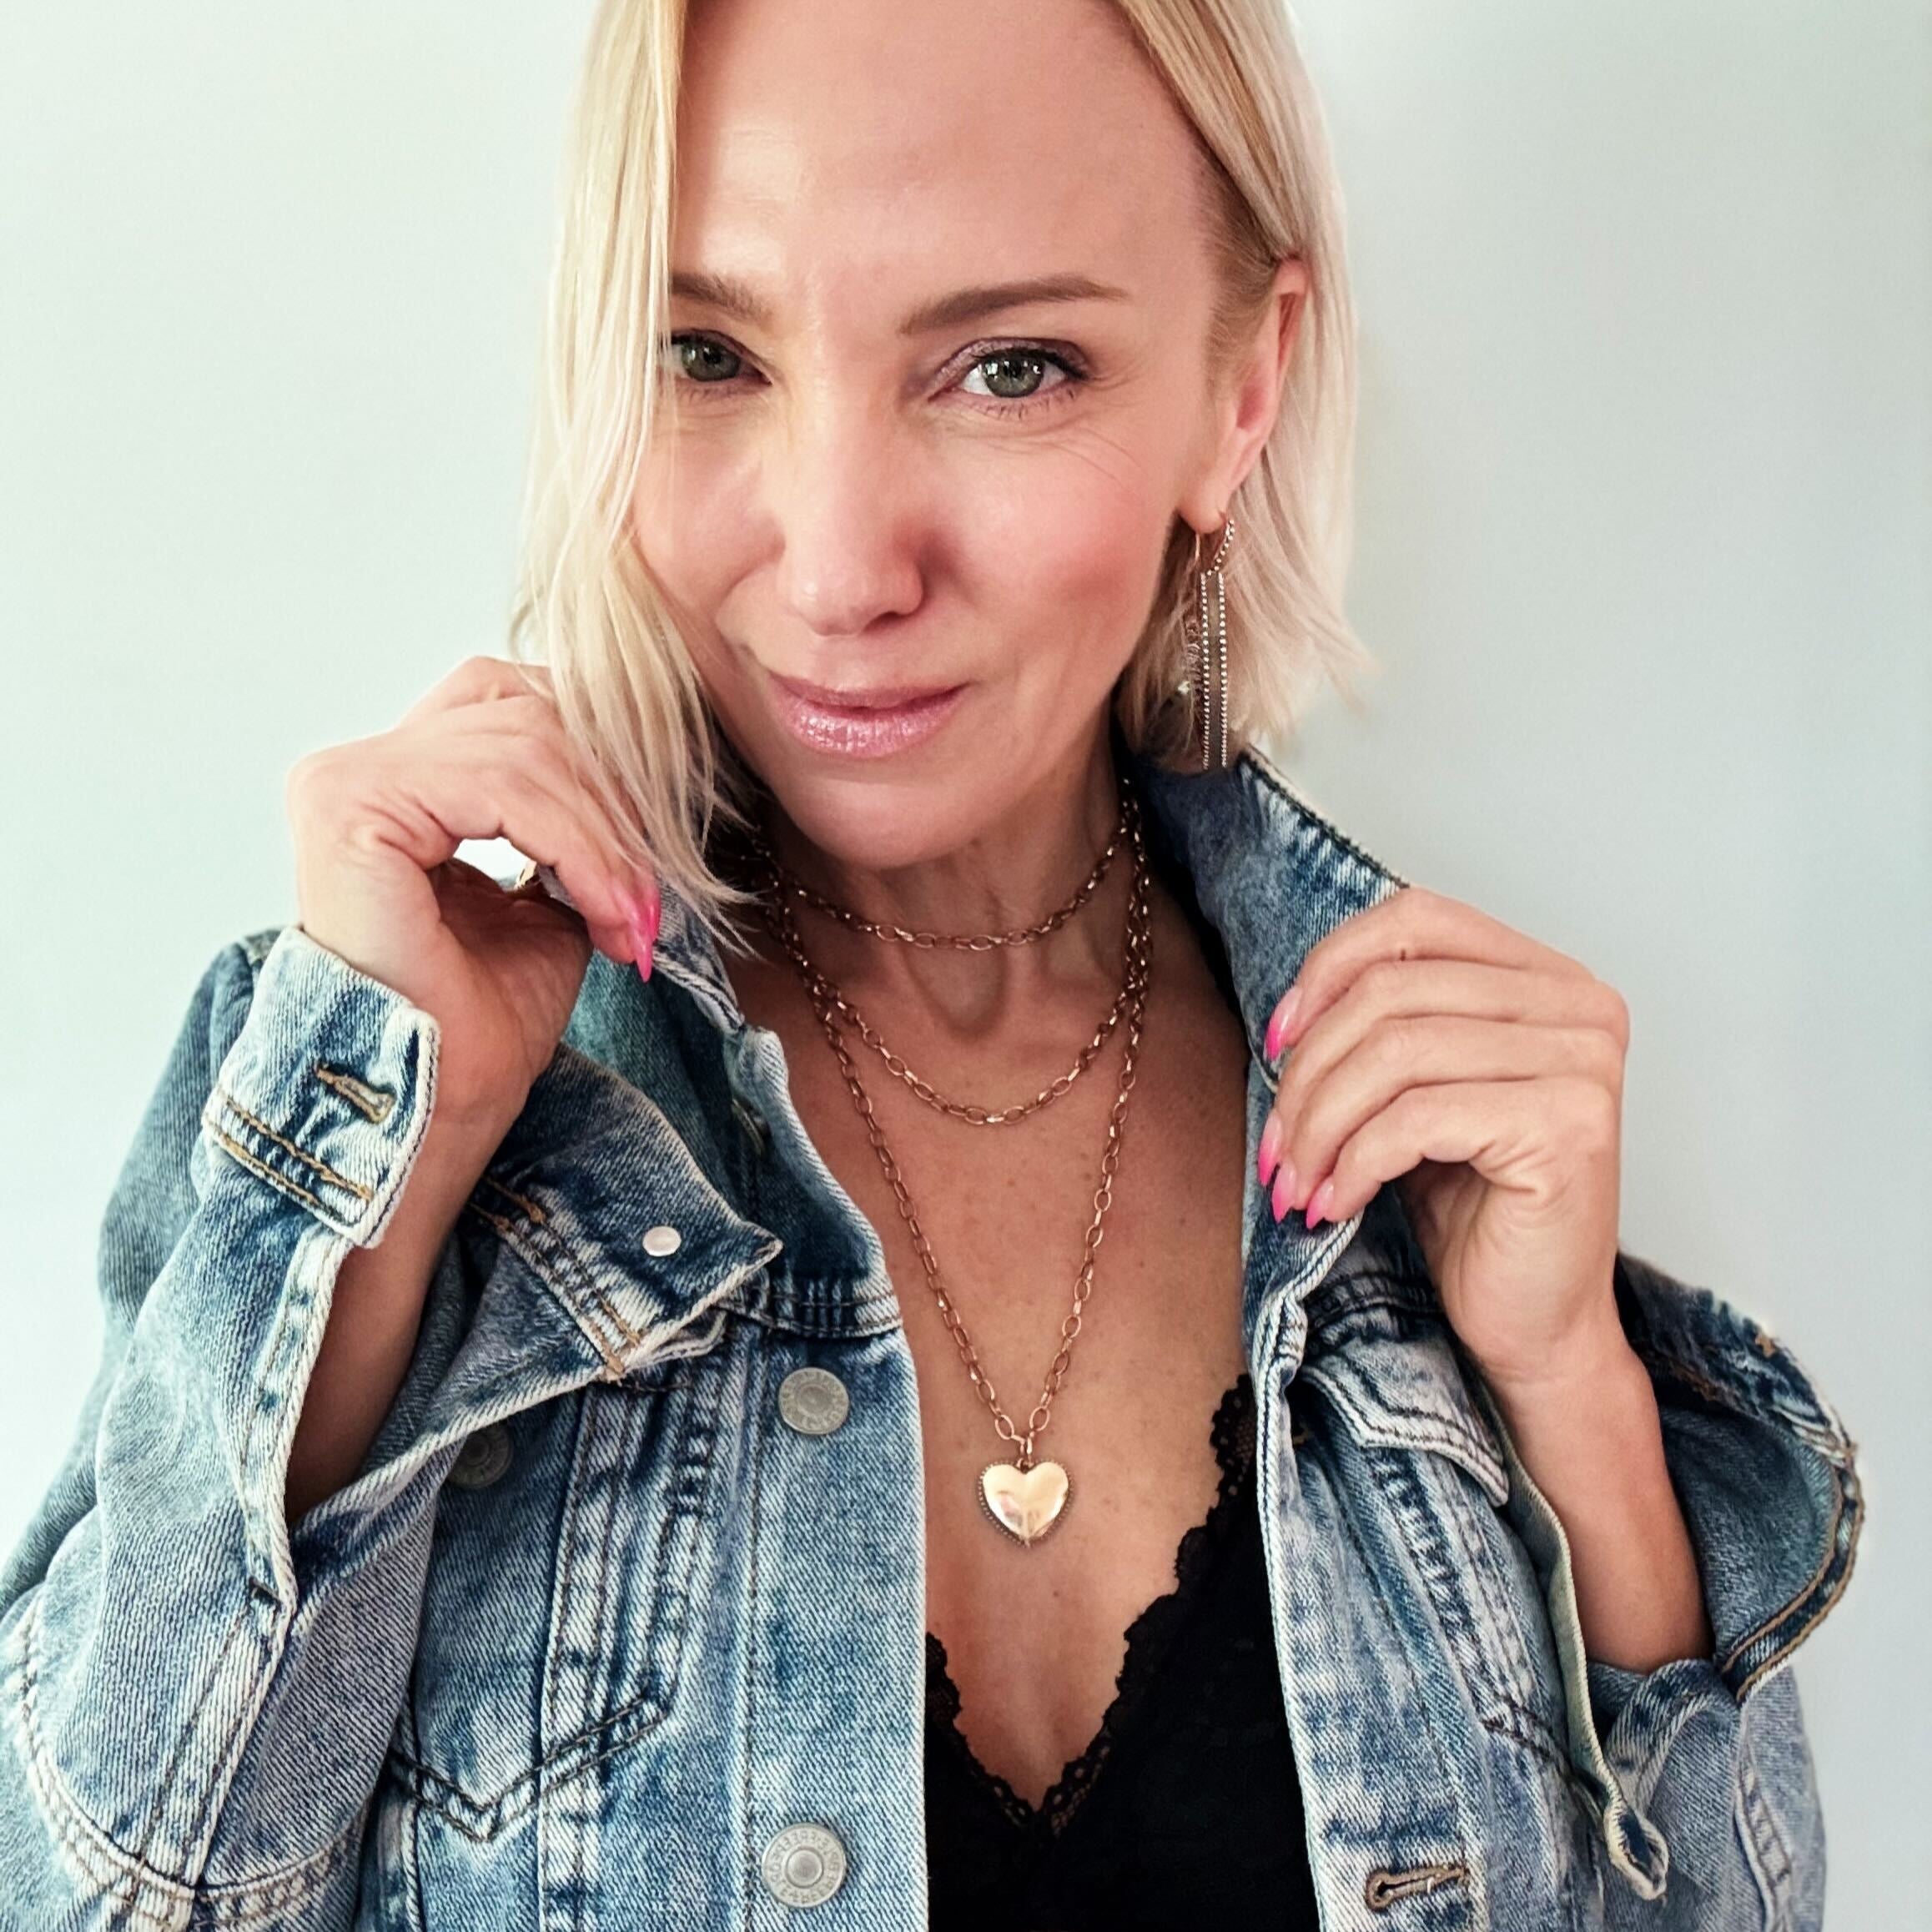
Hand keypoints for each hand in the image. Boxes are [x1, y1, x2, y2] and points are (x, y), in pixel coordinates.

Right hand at [286, 655, 660, 1136]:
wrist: (440, 1106)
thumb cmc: (486, 1019)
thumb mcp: (552, 896)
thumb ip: (575, 821)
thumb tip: (651, 768)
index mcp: (395, 780)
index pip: (518, 710)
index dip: (604, 767)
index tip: (661, 852)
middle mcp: (356, 768)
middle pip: (526, 715)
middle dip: (615, 798)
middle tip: (656, 887)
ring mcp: (346, 781)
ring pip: (526, 747)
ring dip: (606, 835)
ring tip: (634, 912)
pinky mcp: (352, 806)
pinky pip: (501, 785)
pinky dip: (578, 845)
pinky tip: (606, 910)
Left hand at [1255, 886, 1632, 1394]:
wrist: (1535, 1325)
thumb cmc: (1474, 1211)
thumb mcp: (1414, 1094)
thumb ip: (1378, 1029)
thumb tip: (1286, 1011)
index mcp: (1546, 978)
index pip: (1415, 919)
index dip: (1328, 970)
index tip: (1275, 1043)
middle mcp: (1579, 1005)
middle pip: (1392, 991)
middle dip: (1308, 1071)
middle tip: (1274, 1144)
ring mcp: (1582, 1062)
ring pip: (1394, 1055)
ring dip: (1320, 1124)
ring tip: (1296, 1179)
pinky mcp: (1567, 1126)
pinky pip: (1415, 1119)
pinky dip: (1354, 1162)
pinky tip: (1336, 1204)